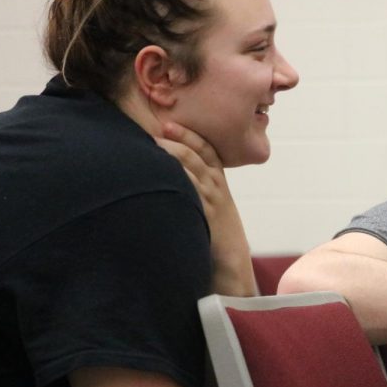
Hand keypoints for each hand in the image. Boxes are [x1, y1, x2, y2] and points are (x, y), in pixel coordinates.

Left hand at [156, 122, 256, 295]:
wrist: (230, 263)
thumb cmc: (215, 236)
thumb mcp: (212, 207)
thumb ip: (197, 189)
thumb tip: (172, 175)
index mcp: (218, 182)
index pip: (206, 150)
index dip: (189, 134)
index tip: (170, 122)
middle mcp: (216, 187)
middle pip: (198, 155)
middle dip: (180, 138)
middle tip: (161, 125)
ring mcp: (211, 201)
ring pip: (193, 170)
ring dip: (174, 154)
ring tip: (155, 142)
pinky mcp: (205, 216)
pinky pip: (190, 193)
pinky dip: (177, 180)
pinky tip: (162, 173)